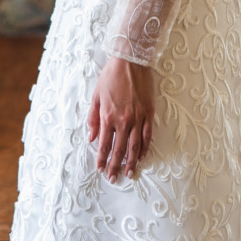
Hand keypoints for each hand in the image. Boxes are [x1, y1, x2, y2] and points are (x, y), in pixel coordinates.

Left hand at [88, 56, 153, 183]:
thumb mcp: (96, 96)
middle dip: (115, 166)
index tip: (100, 169)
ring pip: (135, 146)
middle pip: (119, 150)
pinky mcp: (149, 114)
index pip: (104, 144)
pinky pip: (147, 136)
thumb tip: (91, 137)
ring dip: (132, 162)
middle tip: (113, 178)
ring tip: (130, 173)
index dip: (102, 159)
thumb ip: (93, 119)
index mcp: (108, 117)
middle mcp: (123, 120)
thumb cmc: (111, 76)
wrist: (130, 62)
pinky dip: (145, 148)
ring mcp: (138, 118)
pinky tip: (143, 156)